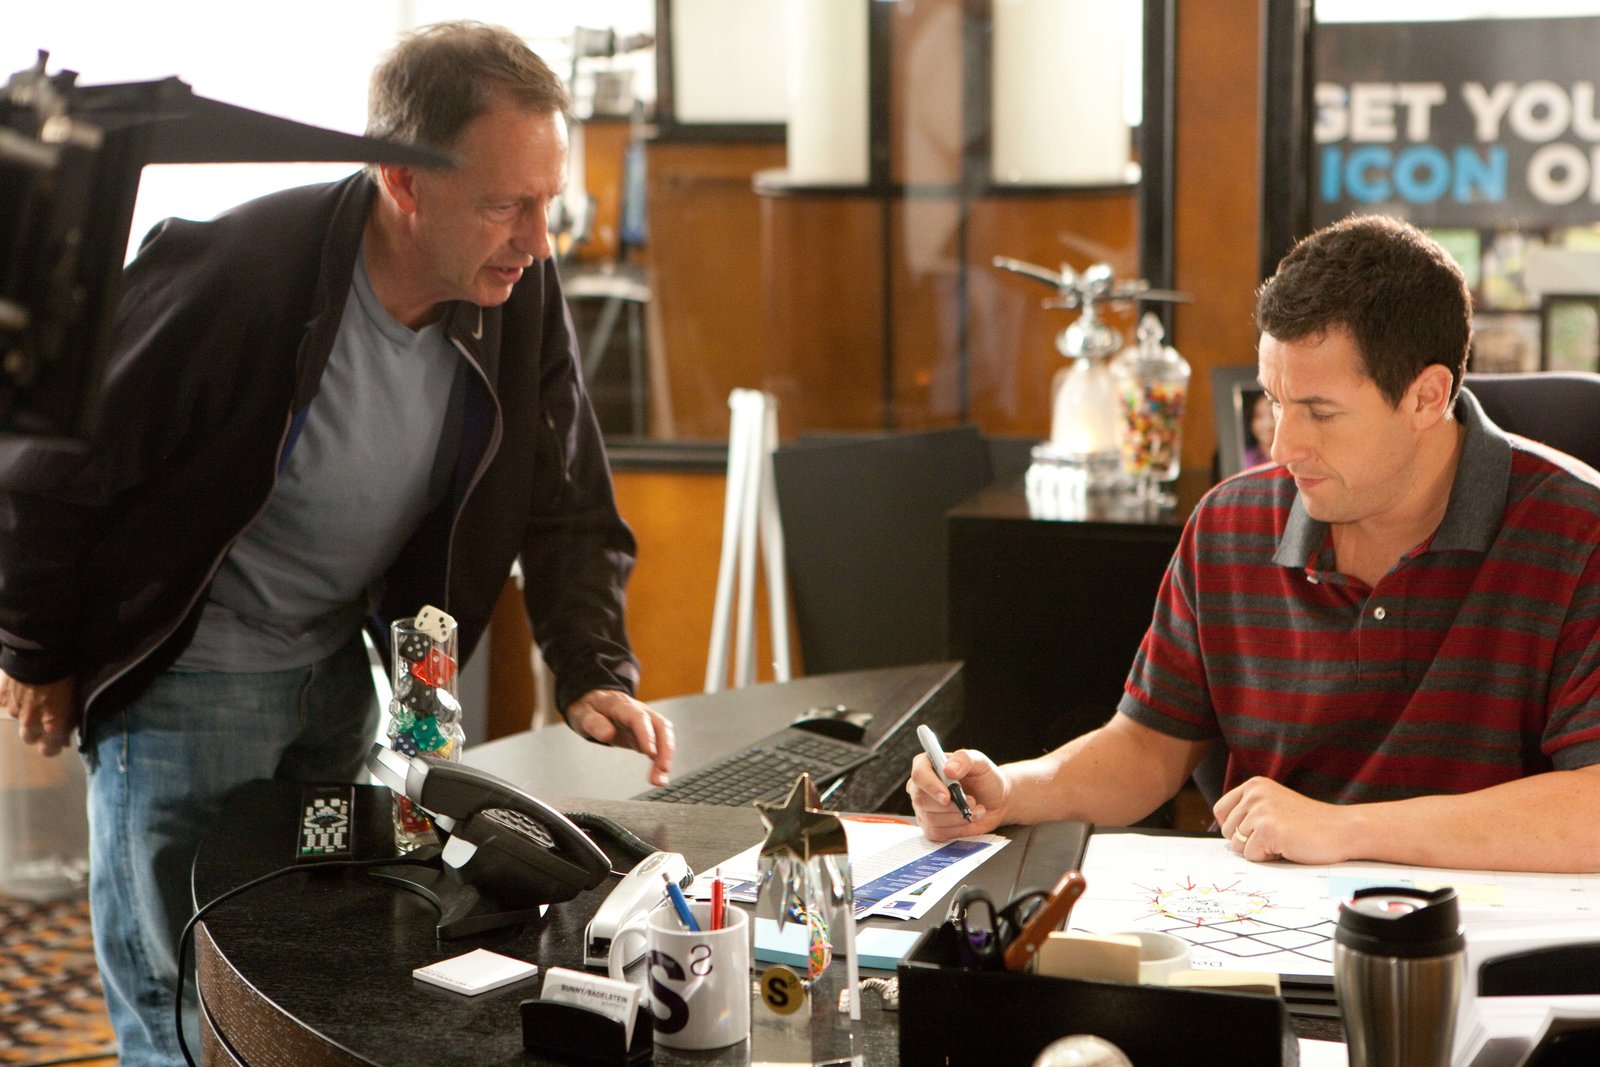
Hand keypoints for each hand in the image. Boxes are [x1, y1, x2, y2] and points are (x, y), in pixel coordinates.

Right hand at [0, 672, 78, 757]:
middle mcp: (30, 722)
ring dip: (25, 712)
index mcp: (52, 725)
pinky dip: (12, 699)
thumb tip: (64, 737)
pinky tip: (20, 687)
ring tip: (34, 695)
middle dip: (37, 732)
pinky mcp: (1, 696)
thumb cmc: (67, 675)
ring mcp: (13, 710)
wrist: (42, 653)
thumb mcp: (75, 700)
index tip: (57, 739)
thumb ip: (69, 720)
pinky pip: (5, 703)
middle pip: (29, 739)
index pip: (49, 751)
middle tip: (45, 717)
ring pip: (18, 720)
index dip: (53, 746)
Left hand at [563, 689, 674, 786]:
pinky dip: (662, 760)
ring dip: (665, 758)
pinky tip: (660, 776)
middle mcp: (638, 711)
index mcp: (621, 705)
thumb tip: (608, 735)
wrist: (593, 701)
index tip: (650, 752)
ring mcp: (645, 721)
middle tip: (662, 770)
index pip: (639, 718)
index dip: (647, 734)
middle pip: (660, 726)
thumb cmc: (589, 708)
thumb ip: (594, 723)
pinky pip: (659, 745)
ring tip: (659, 779)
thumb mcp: (583, 714)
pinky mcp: (646, 733)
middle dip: (665, 748)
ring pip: (664, 736)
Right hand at [906, 745, 1008, 839]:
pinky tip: (969, 819)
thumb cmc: (985, 778)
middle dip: (950, 805)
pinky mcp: (930, 826)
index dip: (931, 786)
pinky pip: (937, 832)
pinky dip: (958, 828)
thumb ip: (964, 759)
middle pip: (922, 800)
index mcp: (927, 764)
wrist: (996, 801)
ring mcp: (923, 808)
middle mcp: (920, 786)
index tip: (947, 796)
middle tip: (972, 801)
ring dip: (958, 816)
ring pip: (931, 818)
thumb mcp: (980, 762)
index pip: (919, 775)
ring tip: (976, 809)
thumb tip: (948, 769)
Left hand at [1214, 776, 1352, 864]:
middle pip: (1227, 831)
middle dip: (1247, 841)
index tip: (1255, 832)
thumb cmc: (1310, 823)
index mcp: (1254, 785)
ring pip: (1238, 846)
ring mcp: (1260, 811)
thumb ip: (1250, 810)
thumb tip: (1224, 830)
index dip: (1234, 828)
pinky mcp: (1268, 830)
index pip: (1220, 811)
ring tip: (1283, 840)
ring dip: (1259, 850)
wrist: (1342, 829)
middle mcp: (1254, 794)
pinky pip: (1251, 856)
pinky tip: (1287, 847)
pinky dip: (1268, 859)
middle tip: (1276, 837)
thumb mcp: (1274, 805)